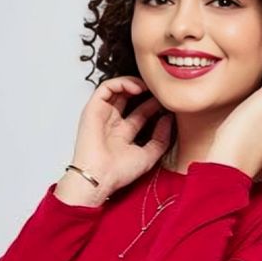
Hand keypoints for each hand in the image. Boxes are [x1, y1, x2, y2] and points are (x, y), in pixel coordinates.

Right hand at [68, 76, 172, 196]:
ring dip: (133, 83)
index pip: (141, 112)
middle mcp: (112, 123)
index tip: (167, 102)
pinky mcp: (93, 109)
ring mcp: (102, 115)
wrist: (99, 177)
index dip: (154, 104)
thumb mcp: (149, 155)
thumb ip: (161, 139)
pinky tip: (136, 88)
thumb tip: (168, 119)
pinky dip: (121, 83)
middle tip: (158, 90)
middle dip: (144, 91)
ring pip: (117, 90)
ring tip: (148, 86)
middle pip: (129, 99)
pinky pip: (106, 87)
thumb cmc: (118, 172)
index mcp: (123, 134)